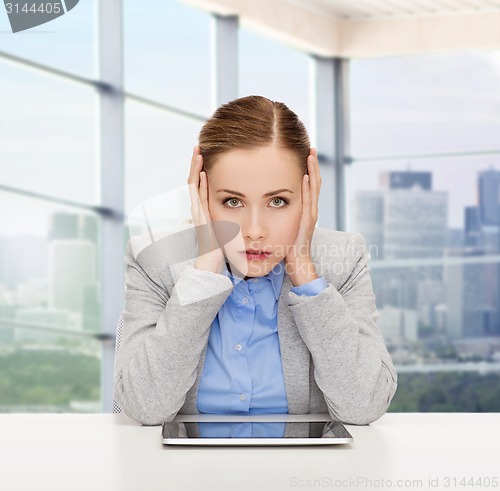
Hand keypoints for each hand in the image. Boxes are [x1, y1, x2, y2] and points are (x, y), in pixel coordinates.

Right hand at [187, 145, 224, 273]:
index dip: (203, 169)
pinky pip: (197, 199)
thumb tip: (242, 210)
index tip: (207, 155)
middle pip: (195, 180)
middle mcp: (200, 209)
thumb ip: (232, 216)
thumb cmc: (222, 249)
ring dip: (195, 169)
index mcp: (207, 209)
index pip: (202, 184)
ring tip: (197, 154)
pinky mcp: (200, 219)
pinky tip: (199, 174)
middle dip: (196, 164)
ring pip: (193, 186)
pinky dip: (197, 186)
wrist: (212, 264)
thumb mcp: (228, 228)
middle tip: (199, 147)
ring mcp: (198, 213)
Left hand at [284, 147, 321, 285]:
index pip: (308, 185)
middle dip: (312, 165)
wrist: (297, 264)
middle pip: (314, 182)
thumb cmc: (288, 247)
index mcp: (304, 210)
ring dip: (313, 171)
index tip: (304, 154)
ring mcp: (310, 216)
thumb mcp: (283, 226)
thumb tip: (268, 205)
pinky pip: (309, 202)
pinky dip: (309, 189)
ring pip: (314, 189)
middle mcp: (310, 210)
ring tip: (311, 155)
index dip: (307, 169)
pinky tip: (306, 176)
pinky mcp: (307, 223)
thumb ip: (280, 214)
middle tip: (311, 148)